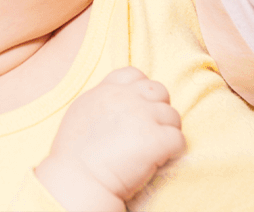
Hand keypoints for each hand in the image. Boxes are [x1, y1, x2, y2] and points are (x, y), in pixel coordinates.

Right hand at [35, 67, 183, 211]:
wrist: (78, 180)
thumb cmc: (73, 155)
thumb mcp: (81, 113)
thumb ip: (101, 100)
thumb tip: (117, 102)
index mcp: (107, 90)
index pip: (134, 74)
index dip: (142, 89)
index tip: (139, 107)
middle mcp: (127, 98)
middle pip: (159, 90)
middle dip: (159, 108)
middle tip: (150, 129)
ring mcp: (143, 116)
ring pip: (173, 116)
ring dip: (167, 130)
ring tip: (155, 148)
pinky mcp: (156, 139)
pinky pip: (179, 139)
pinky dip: (174, 150)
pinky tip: (160, 160)